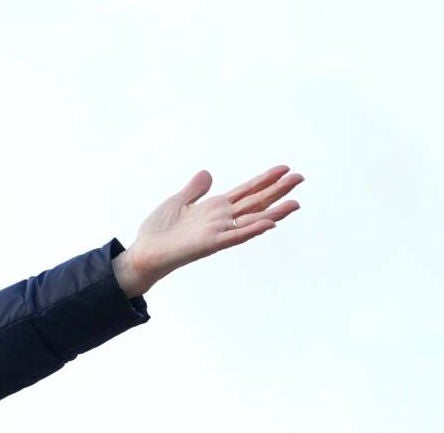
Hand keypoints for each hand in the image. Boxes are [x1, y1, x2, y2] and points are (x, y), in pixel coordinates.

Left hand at [112, 166, 301, 297]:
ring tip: (296, 202)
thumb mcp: (177, 202)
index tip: (284, 169)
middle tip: (300, 177)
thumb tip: (207, 173)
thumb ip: (194, 190)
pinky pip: (235, 236)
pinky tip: (268, 222)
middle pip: (255, 202)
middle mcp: (221, 219)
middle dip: (277, 190)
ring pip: (252, 219)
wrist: (143, 253)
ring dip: (274, 211)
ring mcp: (217, 231)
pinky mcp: (210, 243)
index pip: (245, 191)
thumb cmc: (157, 232)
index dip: (264, 180)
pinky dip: (251, 229)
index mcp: (214, 208)